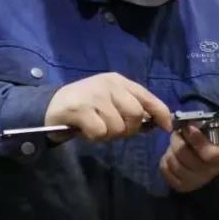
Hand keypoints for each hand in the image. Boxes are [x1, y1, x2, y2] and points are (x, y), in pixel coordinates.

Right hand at [44, 73, 171, 141]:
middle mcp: (109, 85)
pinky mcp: (80, 109)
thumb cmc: (86, 105)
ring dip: (109, 135)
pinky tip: (85, 130)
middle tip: (114, 131)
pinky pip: (100, 132)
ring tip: (96, 128)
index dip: (161, 114)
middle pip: (136, 114)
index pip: (148, 97)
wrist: (51, 105)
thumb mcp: (111, 100)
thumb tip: (155, 123)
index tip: (167, 128)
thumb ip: (131, 108)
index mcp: (119, 82)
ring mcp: (94, 95)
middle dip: (129, 130)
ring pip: (118, 127)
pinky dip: (95, 137)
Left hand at [160, 117, 218, 192]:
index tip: (188, 126)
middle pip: (185, 157)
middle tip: (178, 131)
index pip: (209, 154)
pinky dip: (165, 161)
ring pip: (174, 163)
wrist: (218, 166)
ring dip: (171, 150)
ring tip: (177, 142)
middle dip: (178, 141)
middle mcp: (209, 172)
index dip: (196, 140)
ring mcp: (195, 181)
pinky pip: (166, 171)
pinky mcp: (182, 186)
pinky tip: (173, 154)